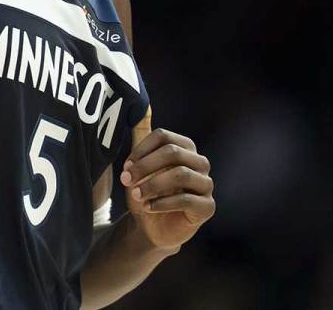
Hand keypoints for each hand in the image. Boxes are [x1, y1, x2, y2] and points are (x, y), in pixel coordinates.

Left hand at [119, 127, 214, 250]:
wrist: (151, 227)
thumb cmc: (147, 192)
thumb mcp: (140, 164)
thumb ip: (141, 137)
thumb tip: (143, 106)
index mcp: (185, 148)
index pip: (164, 136)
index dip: (142, 150)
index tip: (126, 166)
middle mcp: (200, 162)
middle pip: (173, 153)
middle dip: (145, 166)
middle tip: (126, 180)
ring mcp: (206, 184)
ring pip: (180, 174)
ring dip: (152, 185)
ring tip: (135, 196)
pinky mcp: (207, 207)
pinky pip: (186, 200)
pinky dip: (162, 203)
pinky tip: (148, 207)